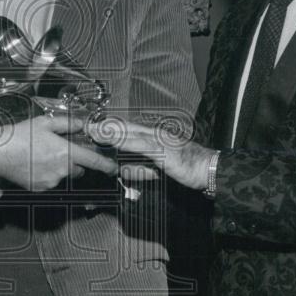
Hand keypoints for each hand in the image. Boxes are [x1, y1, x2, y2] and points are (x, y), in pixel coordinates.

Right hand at [0, 115, 118, 191]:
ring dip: (58, 167)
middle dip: (73, 161)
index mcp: (65, 152)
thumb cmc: (19, 137)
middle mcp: (61, 169)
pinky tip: (34, 164)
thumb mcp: (44, 123)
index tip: (113, 167)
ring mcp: (51, 181)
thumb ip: (67, 124)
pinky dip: (46, 174)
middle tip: (58, 150)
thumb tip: (81, 124)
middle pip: (78, 168)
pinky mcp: (40, 188)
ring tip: (41, 156)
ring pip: (63, 175)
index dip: (106, 165)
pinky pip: (50, 181)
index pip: (93, 161)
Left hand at [85, 118, 214, 190]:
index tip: (93, 126)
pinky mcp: (163, 150)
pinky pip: (140, 145)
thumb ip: (141, 167)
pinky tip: (114, 140)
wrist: (208, 169)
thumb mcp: (158, 168)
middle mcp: (154, 134)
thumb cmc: (185, 168)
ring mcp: (159, 140)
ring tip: (94, 130)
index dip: (110, 127)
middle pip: (125, 128)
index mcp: (153, 137)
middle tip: (86, 125)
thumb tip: (124, 169)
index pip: (127, 130)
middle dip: (105, 126)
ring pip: (130, 134)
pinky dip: (125, 141)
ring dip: (111, 131)